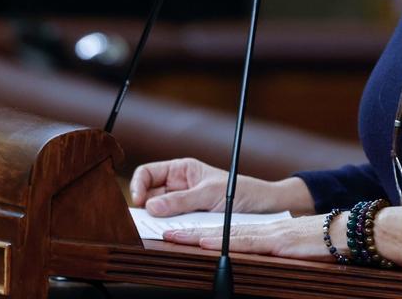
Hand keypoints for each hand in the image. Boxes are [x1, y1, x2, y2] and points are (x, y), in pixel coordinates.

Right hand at [129, 158, 313, 216]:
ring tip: (158, 227)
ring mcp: (183, 203)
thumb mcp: (210, 194)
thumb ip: (181, 200)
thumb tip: (152, 206)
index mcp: (181, 169)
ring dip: (157, 218)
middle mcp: (178, 185)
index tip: (138, 201)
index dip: (138, 185)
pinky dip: (169, 228)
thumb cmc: (241, 191)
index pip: (148, 173)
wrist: (263, 206)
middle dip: (145, 205)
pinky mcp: (189, 219)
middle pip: (149, 194)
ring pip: (159, 211)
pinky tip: (171, 232)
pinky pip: (172, 223)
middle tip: (144, 219)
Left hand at [161, 215, 335, 261]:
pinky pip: (248, 242)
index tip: (181, 235)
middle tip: (167, 233)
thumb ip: (276, 255)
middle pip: (221, 231)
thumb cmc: (326, 244)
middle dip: (192, 233)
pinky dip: (226, 241)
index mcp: (266, 235)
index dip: (204, 234)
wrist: (349, 232)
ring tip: (177, 236)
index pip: (229, 233)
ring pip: (228, 234)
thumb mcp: (295, 251)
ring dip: (200, 236)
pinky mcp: (279, 242)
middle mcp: (264, 231)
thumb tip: (262, 263)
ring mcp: (270, 235)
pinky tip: (209, 242)